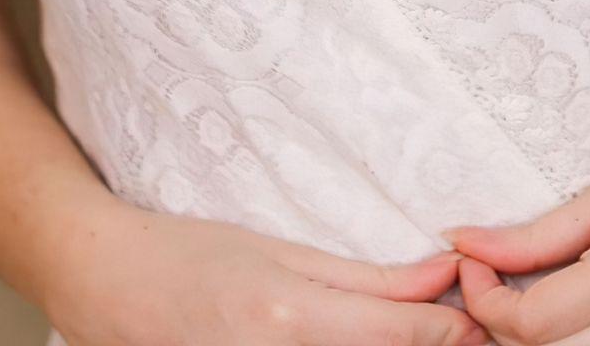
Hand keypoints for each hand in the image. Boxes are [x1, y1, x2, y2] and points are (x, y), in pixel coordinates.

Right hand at [45, 195, 490, 345]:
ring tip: (416, 337)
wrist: (104, 284)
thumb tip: (446, 272)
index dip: (452, 330)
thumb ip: (368, 278)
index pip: (398, 335)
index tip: (484, 316)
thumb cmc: (192, 255)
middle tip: (462, 329)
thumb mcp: (282, 252)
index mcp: (288, 317)